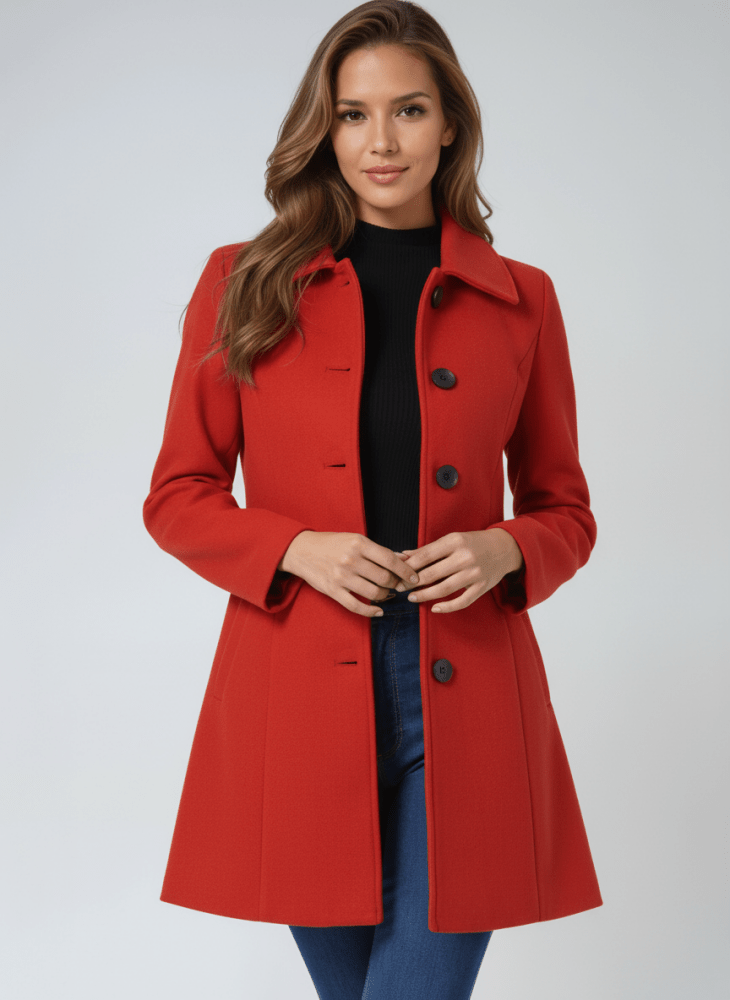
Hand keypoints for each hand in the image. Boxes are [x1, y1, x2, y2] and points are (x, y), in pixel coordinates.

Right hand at [278, 531, 420, 617]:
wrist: (302, 550)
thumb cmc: (332, 544)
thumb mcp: (356, 540)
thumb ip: (379, 550)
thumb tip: (405, 558)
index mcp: (359, 543)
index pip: (390, 559)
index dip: (406, 571)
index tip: (414, 578)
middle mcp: (351, 559)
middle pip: (384, 578)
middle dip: (397, 584)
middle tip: (400, 586)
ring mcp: (341, 576)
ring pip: (374, 593)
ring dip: (386, 596)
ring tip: (387, 594)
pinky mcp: (333, 591)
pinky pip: (356, 606)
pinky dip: (371, 612)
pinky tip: (378, 611)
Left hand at [395, 529, 523, 613]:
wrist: (504, 548)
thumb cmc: (473, 543)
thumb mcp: (451, 539)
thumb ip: (428, 549)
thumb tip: (402, 556)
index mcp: (455, 541)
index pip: (425, 555)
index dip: (409, 566)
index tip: (397, 573)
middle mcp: (465, 557)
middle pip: (432, 573)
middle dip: (413, 582)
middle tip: (400, 588)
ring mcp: (475, 573)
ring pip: (444, 589)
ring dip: (425, 595)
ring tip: (412, 597)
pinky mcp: (482, 587)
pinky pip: (462, 601)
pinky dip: (447, 607)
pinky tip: (434, 608)